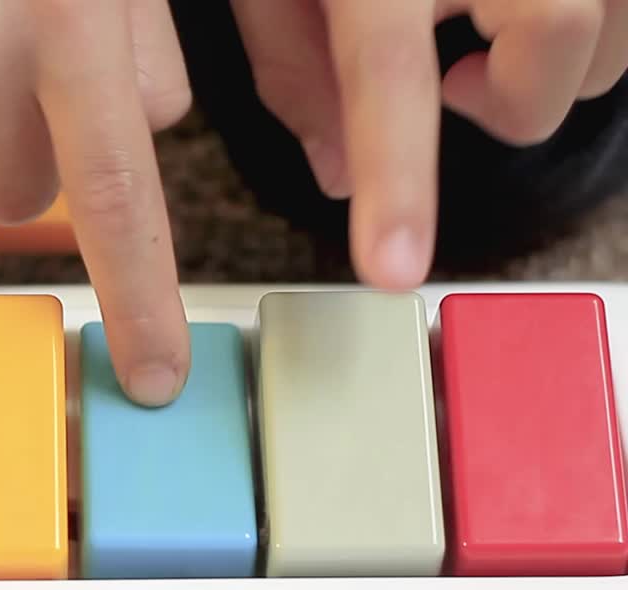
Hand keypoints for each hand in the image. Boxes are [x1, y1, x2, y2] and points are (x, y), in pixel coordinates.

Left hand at [232, 0, 627, 288]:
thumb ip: (294, 65)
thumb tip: (331, 174)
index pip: (386, 71)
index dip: (395, 176)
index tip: (394, 264)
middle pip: (563, 39)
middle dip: (519, 97)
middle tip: (463, 86)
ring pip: (615, 18)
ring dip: (566, 51)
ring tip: (487, 25)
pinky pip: (618, 2)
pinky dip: (592, 16)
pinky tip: (515, 2)